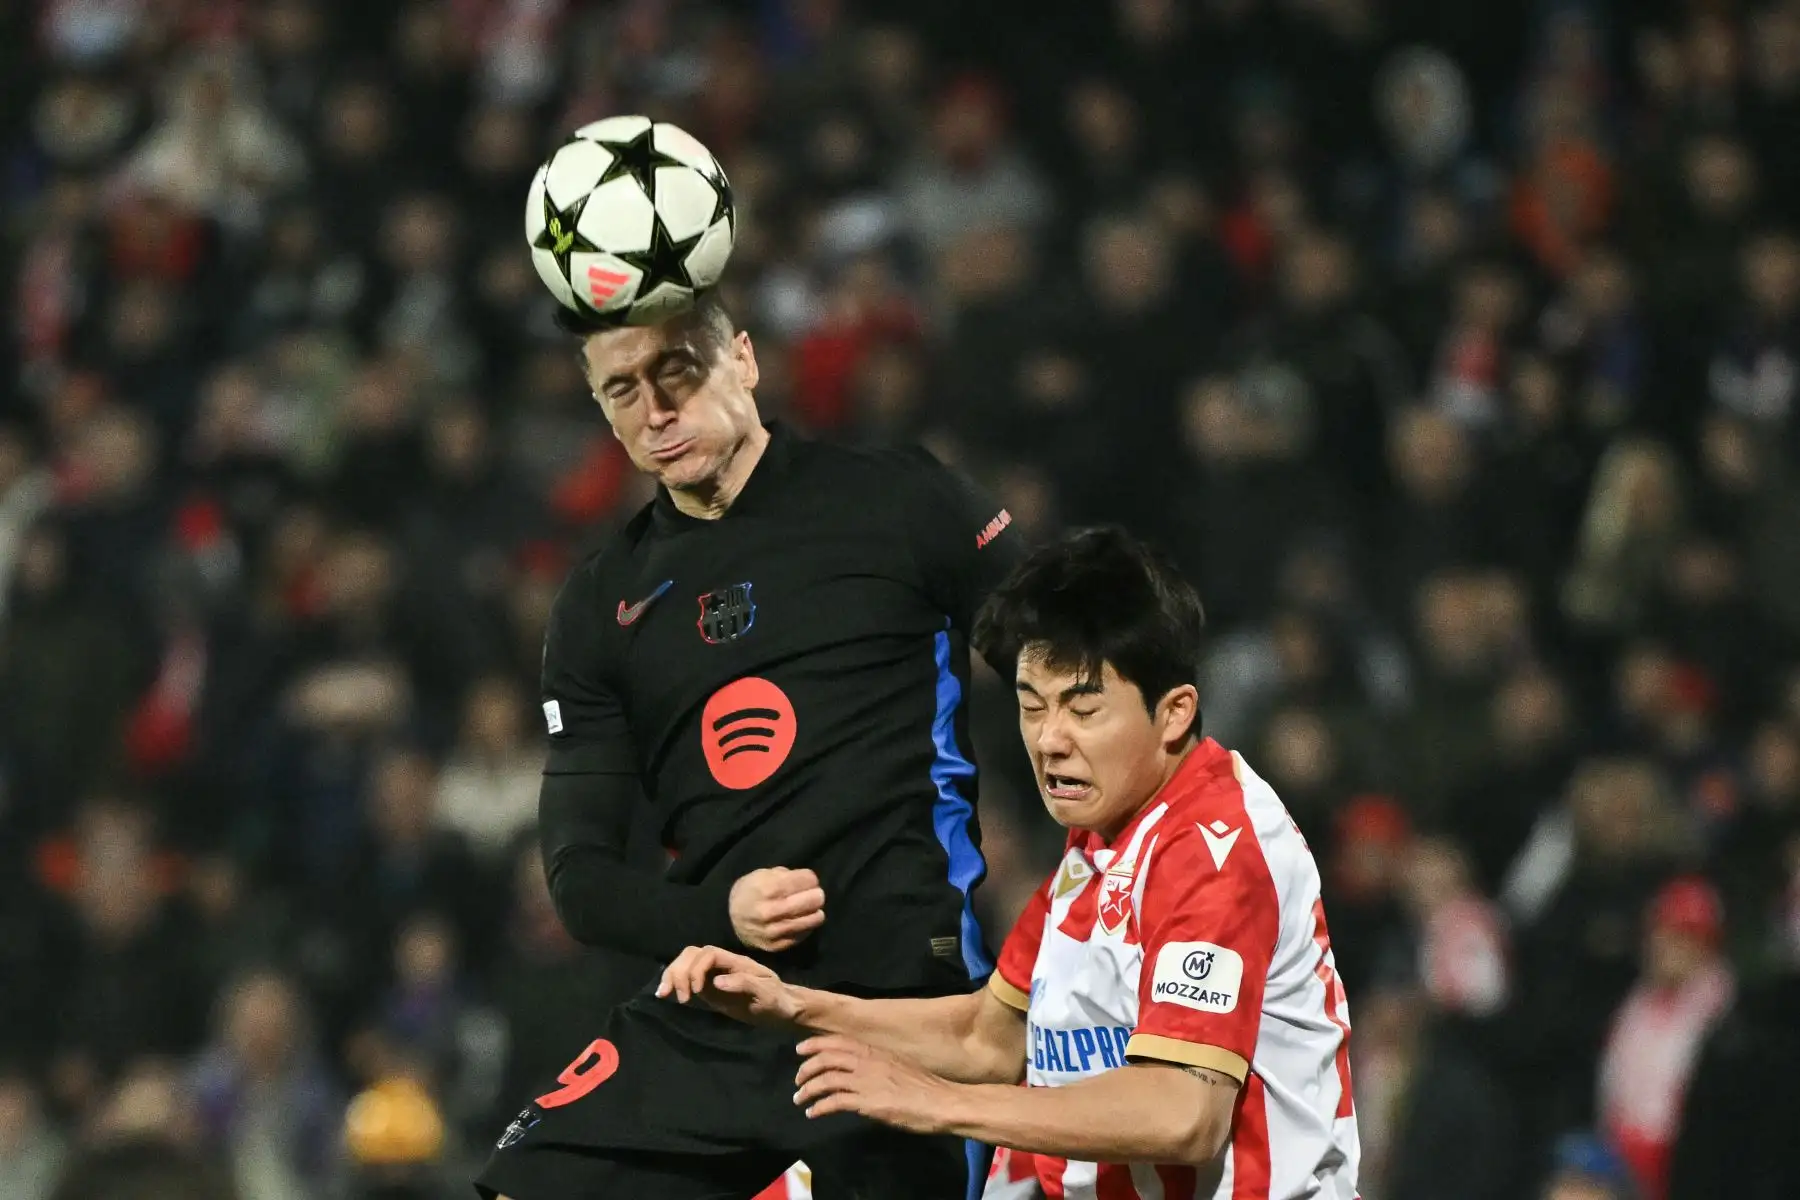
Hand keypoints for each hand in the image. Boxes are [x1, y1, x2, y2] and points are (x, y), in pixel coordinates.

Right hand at [656, 945, 805, 1026]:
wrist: (782, 1010)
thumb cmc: (777, 1001)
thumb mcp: (766, 994)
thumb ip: (744, 984)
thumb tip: (716, 981)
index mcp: (736, 962)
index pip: (708, 954)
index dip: (697, 970)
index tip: (697, 993)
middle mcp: (722, 964)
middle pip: (692, 954)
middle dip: (680, 971)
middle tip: (681, 997)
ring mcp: (714, 975)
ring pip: (686, 963)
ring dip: (672, 975)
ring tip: (665, 994)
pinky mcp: (709, 989)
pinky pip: (687, 979)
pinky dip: (674, 983)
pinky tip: (665, 994)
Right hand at [729, 866, 824, 950]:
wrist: (730, 919)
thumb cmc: (751, 892)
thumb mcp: (763, 875)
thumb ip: (786, 875)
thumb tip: (809, 882)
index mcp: (765, 889)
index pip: (804, 881)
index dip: (810, 879)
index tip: (811, 880)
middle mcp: (768, 911)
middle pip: (810, 901)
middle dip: (817, 896)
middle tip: (817, 895)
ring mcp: (772, 931)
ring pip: (810, 920)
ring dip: (816, 913)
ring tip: (814, 909)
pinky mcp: (775, 946)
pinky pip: (802, 935)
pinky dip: (807, 927)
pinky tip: (803, 920)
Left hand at [793, 1034, 957, 1134]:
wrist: (940, 1102)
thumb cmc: (924, 1086)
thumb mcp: (897, 1066)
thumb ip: (877, 1065)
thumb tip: (860, 1072)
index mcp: (874, 1050)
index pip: (837, 1041)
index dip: (815, 1044)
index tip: (800, 1050)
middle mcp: (867, 1061)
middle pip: (826, 1058)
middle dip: (806, 1068)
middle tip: (798, 1081)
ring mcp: (866, 1081)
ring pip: (825, 1079)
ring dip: (808, 1089)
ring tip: (800, 1099)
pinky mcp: (866, 1102)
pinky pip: (834, 1101)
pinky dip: (819, 1107)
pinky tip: (813, 1113)